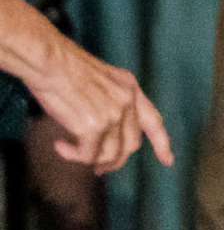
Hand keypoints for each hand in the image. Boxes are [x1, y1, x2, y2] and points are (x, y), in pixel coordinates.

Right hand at [24, 27, 172, 174]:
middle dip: (115, 161)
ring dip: (90, 160)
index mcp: (131, 88)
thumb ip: (112, 102)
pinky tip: (60, 145)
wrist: (49, 61)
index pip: (153, 121)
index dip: (162, 144)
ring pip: (110, 155)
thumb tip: (107, 134)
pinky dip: (72, 155)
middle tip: (98, 168)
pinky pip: (88, 155)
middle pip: (130, 145)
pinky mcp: (93, 127)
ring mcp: (112, 115)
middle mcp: (127, 102)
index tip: (168, 161)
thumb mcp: (102, 80)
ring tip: (70, 150)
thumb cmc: (65, 68)